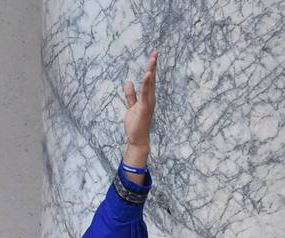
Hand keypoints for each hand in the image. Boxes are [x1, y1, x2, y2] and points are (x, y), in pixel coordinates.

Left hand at [122, 50, 157, 164]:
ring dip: (151, 70)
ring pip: (150, 83)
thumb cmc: (136, 124)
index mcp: (147, 96)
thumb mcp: (131, 106)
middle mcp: (150, 97)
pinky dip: (147, 83)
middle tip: (155, 51)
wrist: (138, 139)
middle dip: (153, 65)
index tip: (153, 55)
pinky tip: (148, 74)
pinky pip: (145, 93)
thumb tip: (128, 82)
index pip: (150, 79)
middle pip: (152, 78)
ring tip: (153, 58)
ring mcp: (149, 102)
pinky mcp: (145, 107)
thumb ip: (130, 94)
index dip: (151, 67)